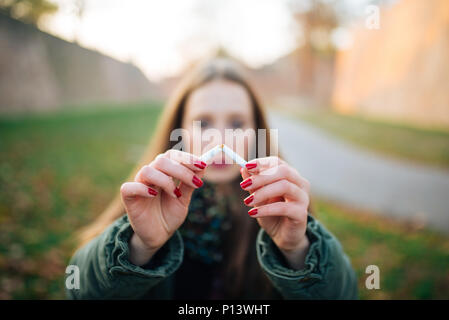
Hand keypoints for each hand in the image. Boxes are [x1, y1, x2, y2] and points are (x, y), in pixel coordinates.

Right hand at [120, 150, 206, 265]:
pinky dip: (142, 189)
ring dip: (165, 181)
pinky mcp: (129, 198)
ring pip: (147, 171)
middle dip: (181, 170)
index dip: (187, 158)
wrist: (159, 235)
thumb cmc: (169, 214)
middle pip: (161, 160)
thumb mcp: (184, 199)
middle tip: (195, 183)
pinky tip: (154, 195)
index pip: (172, 155)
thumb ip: (190, 183)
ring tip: (175, 194)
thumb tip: (203, 166)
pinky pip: (129, 187)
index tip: (202, 165)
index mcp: (163, 172)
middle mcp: (150, 175)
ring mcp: (138, 185)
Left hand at [240, 157, 310, 269]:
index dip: (262, 163)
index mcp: (290, 175)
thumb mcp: (258, 197)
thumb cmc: (271, 213)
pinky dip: (266, 209)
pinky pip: (283, 207)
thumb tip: (243, 168)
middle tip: (243, 185)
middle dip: (261, 177)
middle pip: (283, 171)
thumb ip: (253, 184)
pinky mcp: (302, 213)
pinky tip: (253, 213)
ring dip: (263, 192)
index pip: (277, 162)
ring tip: (247, 201)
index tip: (246, 166)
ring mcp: (303, 198)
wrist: (282, 236)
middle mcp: (300, 183)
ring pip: (284, 186)